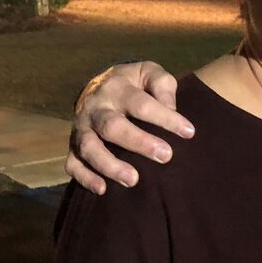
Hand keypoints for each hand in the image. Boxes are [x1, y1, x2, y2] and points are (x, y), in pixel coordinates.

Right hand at [66, 62, 194, 194]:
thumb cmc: (133, 84)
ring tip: (133, 180)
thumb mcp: (148, 72)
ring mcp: (81, 128)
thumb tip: (170, 108)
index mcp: (117, 88)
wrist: (97, 86)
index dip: (165, 118)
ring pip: (89, 147)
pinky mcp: (73, 146)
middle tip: (166, 156)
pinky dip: (85, 177)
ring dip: (110, 165)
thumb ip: (162, 85)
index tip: (189, 132)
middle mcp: (96, 108)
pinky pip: (73, 164)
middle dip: (139, 142)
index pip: (141, 103)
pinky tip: (102, 189)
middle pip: (112, 127)